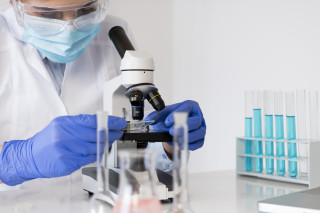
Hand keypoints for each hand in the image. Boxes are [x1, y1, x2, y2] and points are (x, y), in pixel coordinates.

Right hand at [0, 114, 126, 185]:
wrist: (30, 157)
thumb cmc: (48, 140)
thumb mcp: (61, 126)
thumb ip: (80, 124)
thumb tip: (101, 124)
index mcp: (64, 123)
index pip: (91, 121)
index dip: (108, 122)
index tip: (119, 123)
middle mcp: (64, 136)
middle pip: (94, 135)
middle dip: (110, 134)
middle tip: (118, 133)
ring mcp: (65, 151)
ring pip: (93, 148)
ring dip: (104, 145)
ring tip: (108, 142)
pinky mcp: (67, 163)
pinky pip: (87, 159)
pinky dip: (95, 155)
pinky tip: (98, 152)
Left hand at [145, 100, 205, 150]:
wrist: (172, 128)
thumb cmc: (171, 118)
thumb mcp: (162, 114)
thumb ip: (156, 116)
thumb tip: (149, 120)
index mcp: (189, 106)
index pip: (186, 109)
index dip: (177, 115)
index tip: (167, 122)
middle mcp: (197, 115)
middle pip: (196, 120)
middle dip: (184, 127)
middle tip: (172, 131)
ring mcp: (201, 127)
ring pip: (200, 132)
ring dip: (188, 137)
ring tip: (178, 140)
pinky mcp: (200, 137)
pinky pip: (200, 142)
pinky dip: (191, 145)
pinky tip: (182, 145)